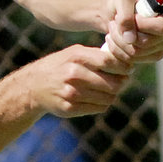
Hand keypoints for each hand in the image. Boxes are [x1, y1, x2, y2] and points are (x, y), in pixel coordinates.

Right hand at [14, 44, 132, 117]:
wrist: (34, 86)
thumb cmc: (60, 66)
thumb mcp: (74, 53)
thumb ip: (96, 56)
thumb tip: (125, 63)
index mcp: (76, 56)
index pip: (109, 61)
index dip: (124, 66)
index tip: (128, 69)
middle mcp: (73, 74)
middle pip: (112, 82)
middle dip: (121, 83)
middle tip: (122, 81)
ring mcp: (71, 92)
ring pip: (108, 97)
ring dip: (113, 95)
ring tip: (109, 90)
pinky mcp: (70, 108)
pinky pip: (98, 108)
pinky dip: (103, 104)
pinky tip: (98, 98)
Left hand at [101, 0, 162, 63]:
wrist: (117, 12)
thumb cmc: (123, 2)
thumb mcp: (122, 0)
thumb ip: (126, 16)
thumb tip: (130, 39)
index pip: (162, 26)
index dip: (142, 25)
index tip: (131, 16)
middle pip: (147, 42)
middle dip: (124, 34)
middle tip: (113, 23)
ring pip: (138, 52)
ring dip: (118, 41)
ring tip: (113, 29)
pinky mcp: (154, 55)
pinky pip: (133, 60)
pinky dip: (118, 50)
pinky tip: (115, 39)